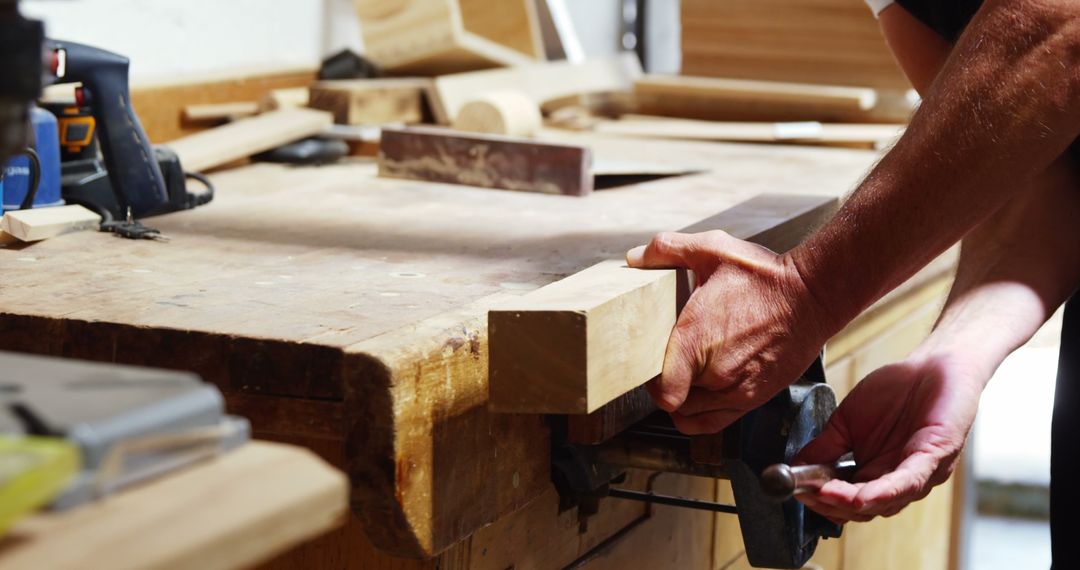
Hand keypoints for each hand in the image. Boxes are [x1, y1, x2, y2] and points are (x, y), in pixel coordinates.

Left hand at [626, 230, 829, 433]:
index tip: (651, 366)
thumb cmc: (765, 276)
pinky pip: (715, 423)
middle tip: (668, 365)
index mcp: (694, 340)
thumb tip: (634, 256)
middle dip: (666, 385)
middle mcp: (713, 372)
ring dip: (685, 401)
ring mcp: (736, 390)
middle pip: (672, 401)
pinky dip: (702, 415)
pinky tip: (702, 395)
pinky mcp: (755, 398)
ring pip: (692, 415)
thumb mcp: (711, 249)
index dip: (650, 382)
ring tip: (686, 378)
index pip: (660, 389)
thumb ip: (666, 249)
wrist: (814, 294)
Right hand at [794, 354, 983, 521]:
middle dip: (831, 506)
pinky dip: (882, 492)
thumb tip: (796, 464)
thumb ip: (824, 445)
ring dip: (851, 503)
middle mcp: (899, 481)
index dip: (821, 501)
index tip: (796, 490)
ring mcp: (920, 473)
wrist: (933, 365)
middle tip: (806, 493)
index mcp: (877, 473)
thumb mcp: (847, 420)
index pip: (847, 501)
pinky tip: (861, 495)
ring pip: (885, 502)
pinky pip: (909, 482)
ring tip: (823, 495)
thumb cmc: (896, 391)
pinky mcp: (936, 457)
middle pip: (863, 509)